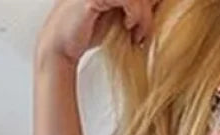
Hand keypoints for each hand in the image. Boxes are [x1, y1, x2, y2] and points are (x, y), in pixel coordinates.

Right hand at [37, 0, 159, 64]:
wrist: (61, 46)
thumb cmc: (87, 31)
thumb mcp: (118, 15)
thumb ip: (134, 6)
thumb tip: (158, 2)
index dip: (149, 4)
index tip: (146, 23)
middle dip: (148, 10)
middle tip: (143, 32)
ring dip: (144, 17)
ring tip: (137, 34)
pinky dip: (135, 15)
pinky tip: (128, 27)